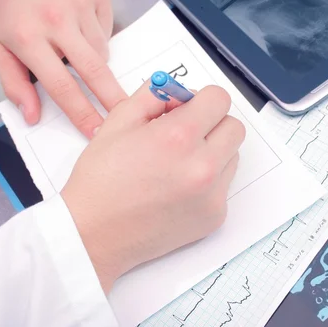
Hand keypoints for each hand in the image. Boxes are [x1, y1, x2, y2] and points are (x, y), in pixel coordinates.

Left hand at [0, 0, 125, 137]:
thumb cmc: (16, 12)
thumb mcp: (2, 48)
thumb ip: (15, 84)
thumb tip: (33, 116)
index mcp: (27, 37)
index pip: (60, 84)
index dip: (80, 112)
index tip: (96, 131)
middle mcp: (54, 18)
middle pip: (92, 69)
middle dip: (111, 97)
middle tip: (125, 114)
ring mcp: (78, 2)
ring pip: (101, 50)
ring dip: (94, 59)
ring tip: (75, 46)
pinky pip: (107, 31)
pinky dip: (98, 37)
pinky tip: (82, 25)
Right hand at [61, 83, 245, 293]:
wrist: (94, 234)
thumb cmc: (101, 179)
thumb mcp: (119, 121)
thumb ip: (156, 96)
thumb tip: (182, 92)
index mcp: (179, 137)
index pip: (220, 99)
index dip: (202, 99)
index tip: (189, 108)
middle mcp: (203, 166)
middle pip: (234, 127)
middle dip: (212, 123)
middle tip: (186, 133)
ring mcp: (212, 195)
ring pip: (232, 155)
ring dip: (213, 151)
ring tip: (178, 163)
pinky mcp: (215, 216)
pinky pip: (224, 184)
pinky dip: (208, 180)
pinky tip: (178, 187)